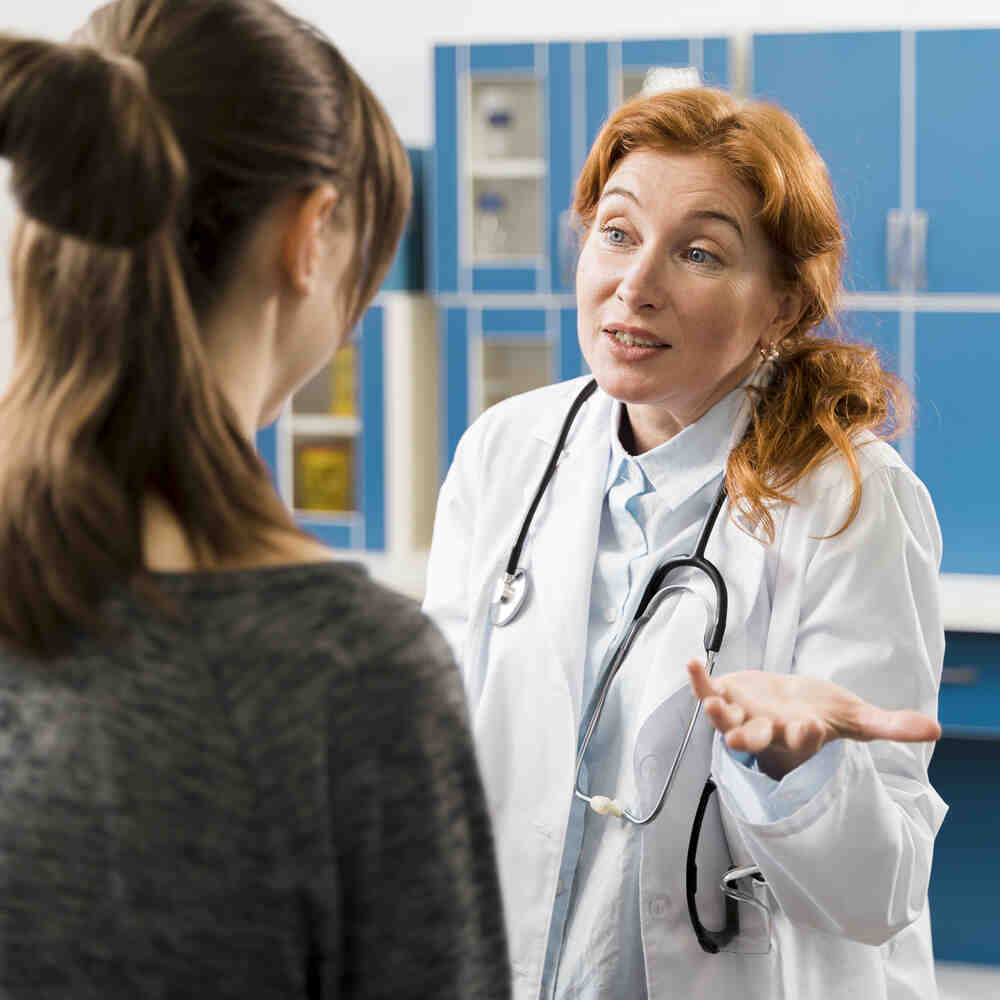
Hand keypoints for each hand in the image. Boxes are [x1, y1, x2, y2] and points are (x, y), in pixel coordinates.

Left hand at [687, 660, 941, 779]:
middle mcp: (767, 731)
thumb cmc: (821, 713)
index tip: (809, 728)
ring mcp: (742, 715)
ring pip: (726, 720)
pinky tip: (691, 662)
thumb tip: (936, 731)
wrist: (790, 706)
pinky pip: (708, 690)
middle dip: (747, 738)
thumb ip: (889, 725)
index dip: (805, 736)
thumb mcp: (855, 718)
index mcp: (800, 737)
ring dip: (717, 715)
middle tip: (736, 739)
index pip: (802, 740)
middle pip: (755, 739)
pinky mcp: (727, 695)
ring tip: (710, 704)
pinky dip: (698, 680)